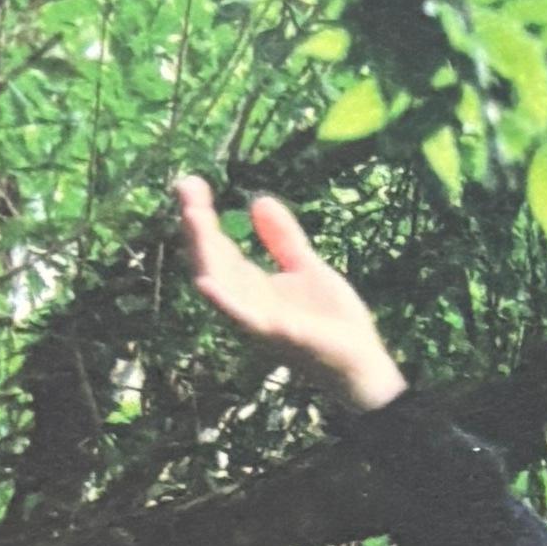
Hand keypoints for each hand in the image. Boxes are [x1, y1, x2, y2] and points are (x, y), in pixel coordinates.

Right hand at [173, 176, 402, 415]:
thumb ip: (282, 238)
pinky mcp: (277, 334)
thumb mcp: (306, 267)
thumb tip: (259, 199)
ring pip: (219, 283)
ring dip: (203, 251)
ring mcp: (257, 319)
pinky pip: (243, 319)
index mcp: (252, 285)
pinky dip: (223, 302)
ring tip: (192, 217)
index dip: (202, 215)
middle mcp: (245, 301)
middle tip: (185, 186)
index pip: (217, 245)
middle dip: (195, 225)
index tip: (192, 182)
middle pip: (210, 259)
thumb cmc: (332, 321)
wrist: (362, 362)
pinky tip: (206, 283)